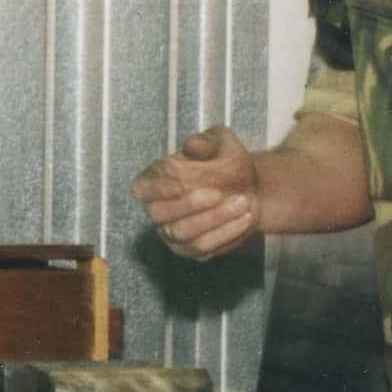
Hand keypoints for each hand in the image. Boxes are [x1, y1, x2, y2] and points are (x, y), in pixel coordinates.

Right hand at [131, 126, 260, 260]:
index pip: (141, 188)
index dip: (155, 188)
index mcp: (155, 179)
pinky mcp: (190, 249)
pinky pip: (203, 247)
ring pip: (182, 232)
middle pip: (159, 213)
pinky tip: (245, 218)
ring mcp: (172, 232)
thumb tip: (191, 145)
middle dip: (188, 204)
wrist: (250, 187)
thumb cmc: (228, 161)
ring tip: (242, 202)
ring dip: (212, 219)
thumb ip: (205, 142)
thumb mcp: (221, 143)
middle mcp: (158, 209)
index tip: (179, 185)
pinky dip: (225, 233)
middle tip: (218, 193)